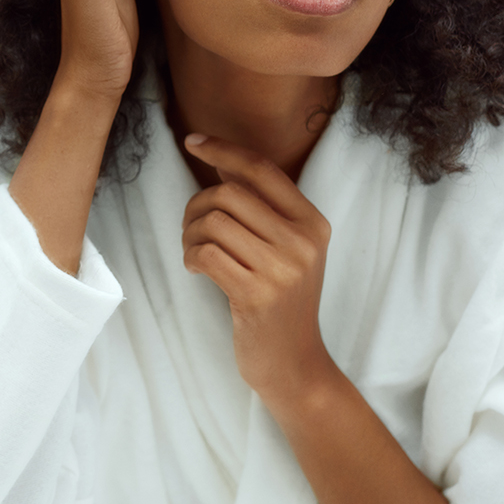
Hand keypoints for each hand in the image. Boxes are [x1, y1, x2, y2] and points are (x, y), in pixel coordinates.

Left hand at [181, 134, 332, 408]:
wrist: (294, 364)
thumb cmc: (280, 300)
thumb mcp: (284, 248)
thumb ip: (259, 205)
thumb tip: (222, 161)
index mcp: (313, 222)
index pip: (261, 168)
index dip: (223, 149)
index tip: (192, 140)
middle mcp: (303, 241)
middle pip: (228, 193)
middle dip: (196, 207)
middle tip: (192, 231)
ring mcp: (283, 270)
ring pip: (212, 222)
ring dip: (190, 236)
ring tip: (196, 253)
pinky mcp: (258, 296)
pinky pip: (206, 254)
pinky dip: (192, 258)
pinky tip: (198, 270)